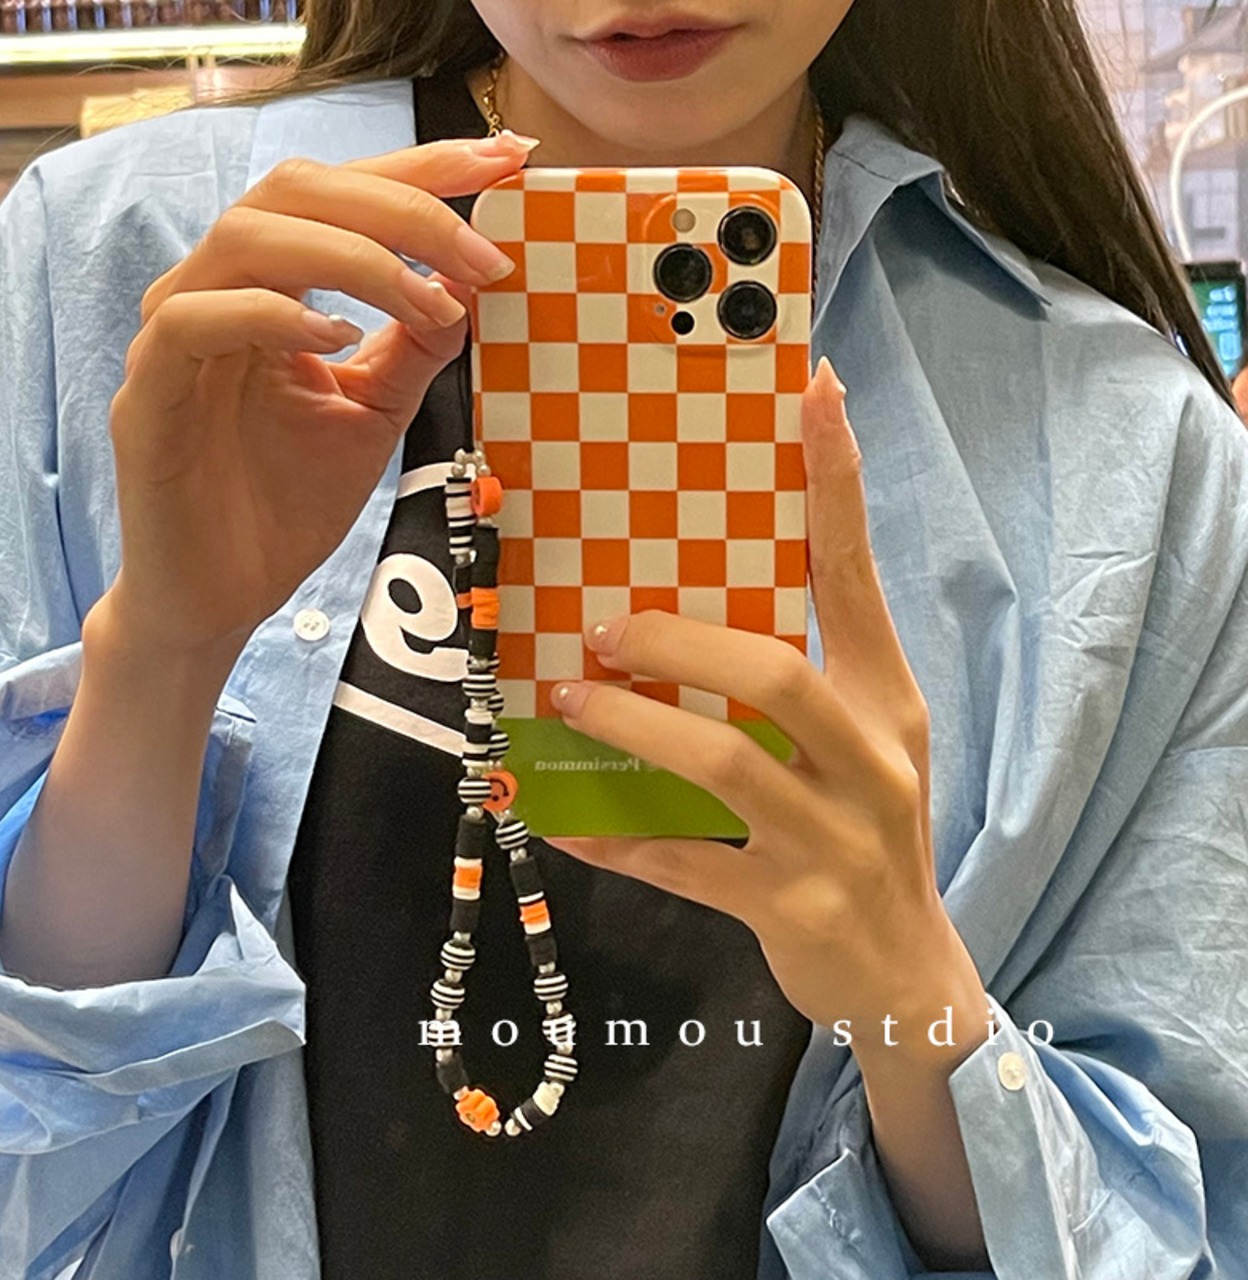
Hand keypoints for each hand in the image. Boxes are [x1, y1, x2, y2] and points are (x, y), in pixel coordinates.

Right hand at [103, 132, 536, 656]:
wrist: (224, 595)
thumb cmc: (286, 503)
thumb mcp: (372, 413)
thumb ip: (412, 348)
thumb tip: (474, 285)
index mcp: (270, 286)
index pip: (344, 195)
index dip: (424, 168)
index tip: (509, 161)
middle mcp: (218, 290)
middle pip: (296, 189)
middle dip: (402, 203)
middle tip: (483, 249)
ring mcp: (176, 335)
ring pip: (248, 236)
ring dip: (356, 258)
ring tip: (430, 303)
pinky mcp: (148, 392)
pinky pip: (198, 319)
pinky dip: (273, 314)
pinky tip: (339, 339)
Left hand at [544, 356, 988, 1054]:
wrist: (908, 973)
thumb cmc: (866, 832)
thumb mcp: (857, 745)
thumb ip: (797, 679)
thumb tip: (683, 610)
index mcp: (887, 700)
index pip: (857, 576)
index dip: (836, 483)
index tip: (814, 392)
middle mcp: (872, 759)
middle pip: (775, 676)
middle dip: (679, 643)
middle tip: (603, 626)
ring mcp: (834, 838)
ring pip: (724, 767)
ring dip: (634, 728)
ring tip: (566, 700)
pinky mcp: (790, 904)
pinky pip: (682, 864)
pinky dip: (613, 837)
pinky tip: (558, 817)